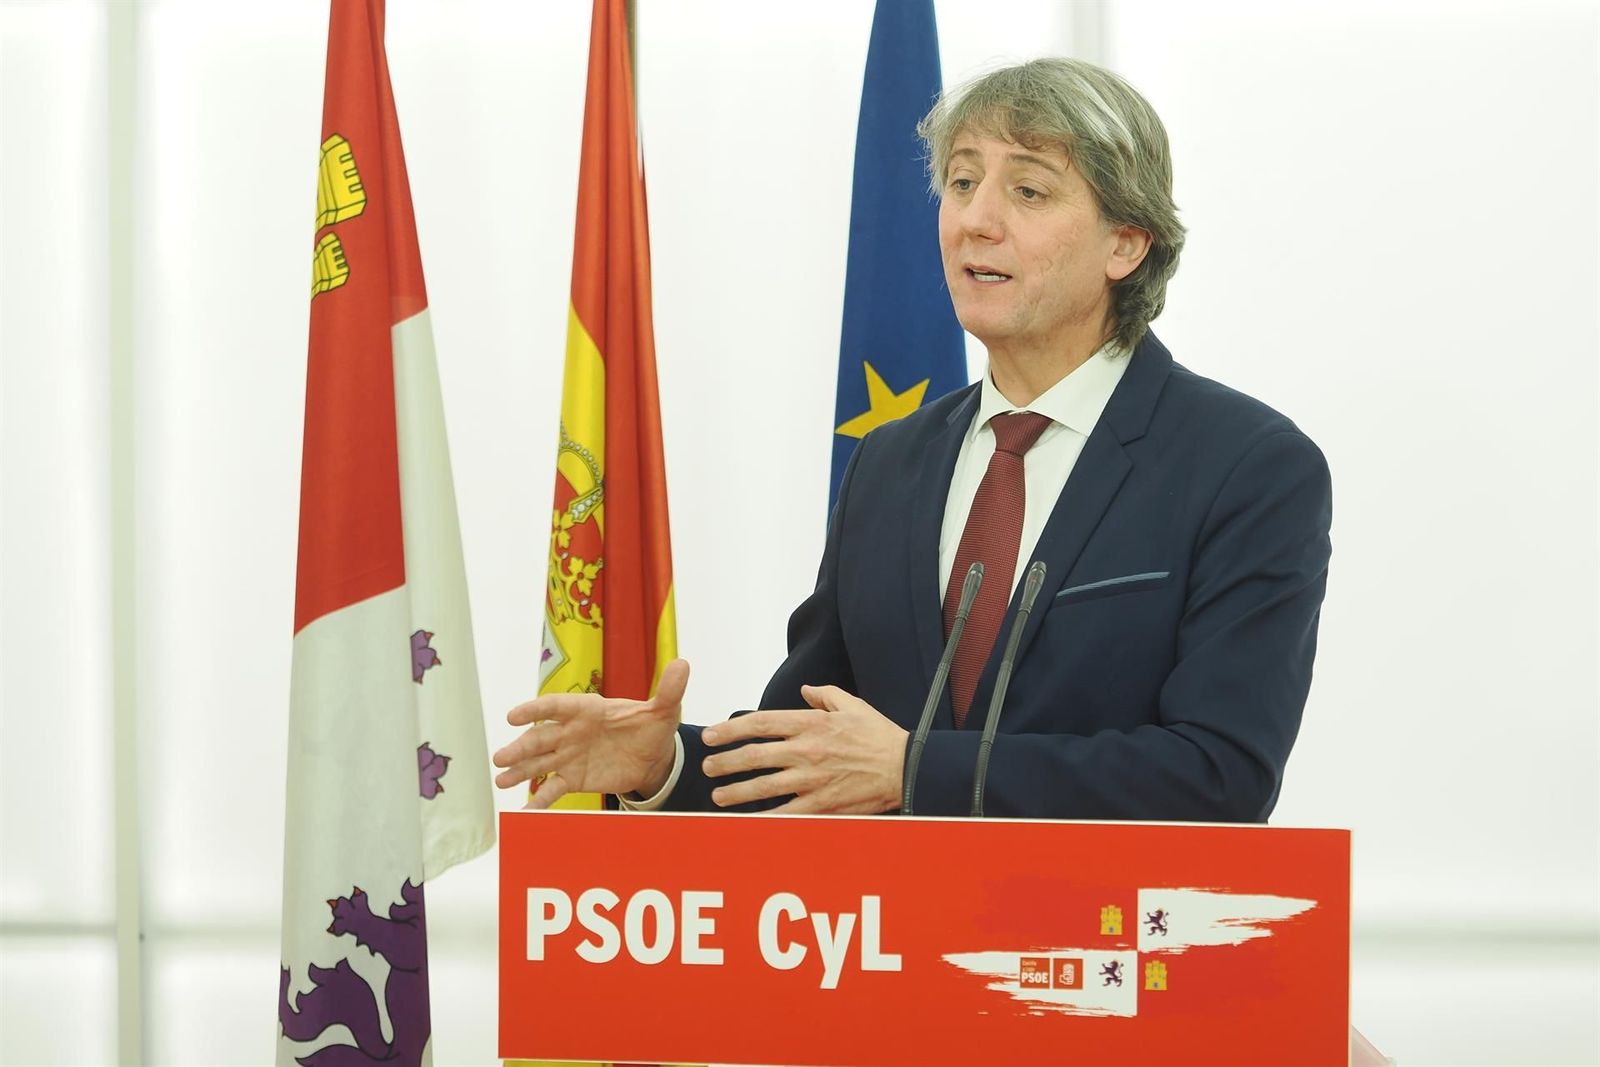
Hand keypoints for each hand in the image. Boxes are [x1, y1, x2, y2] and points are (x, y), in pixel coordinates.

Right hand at [493, 659, 688, 807]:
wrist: (652, 756)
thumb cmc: (651, 726)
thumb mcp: (663, 710)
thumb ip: (668, 690)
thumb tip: (683, 663)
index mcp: (588, 709)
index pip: (556, 706)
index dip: (534, 711)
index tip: (513, 716)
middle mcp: (572, 731)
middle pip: (541, 738)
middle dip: (521, 748)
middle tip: (500, 758)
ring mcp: (569, 756)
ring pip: (540, 763)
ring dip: (520, 771)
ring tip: (501, 780)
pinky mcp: (574, 778)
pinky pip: (552, 789)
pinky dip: (538, 801)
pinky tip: (525, 813)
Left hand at [700, 684, 907, 814]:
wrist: (905, 768)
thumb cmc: (879, 736)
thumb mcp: (852, 705)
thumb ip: (824, 695)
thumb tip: (804, 690)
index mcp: (811, 724)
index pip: (760, 723)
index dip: (730, 729)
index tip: (711, 735)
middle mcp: (806, 751)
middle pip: (753, 756)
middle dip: (725, 762)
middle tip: (707, 767)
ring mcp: (811, 780)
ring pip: (762, 787)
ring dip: (735, 792)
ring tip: (718, 796)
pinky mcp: (820, 805)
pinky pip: (785, 814)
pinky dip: (763, 819)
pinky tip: (746, 822)